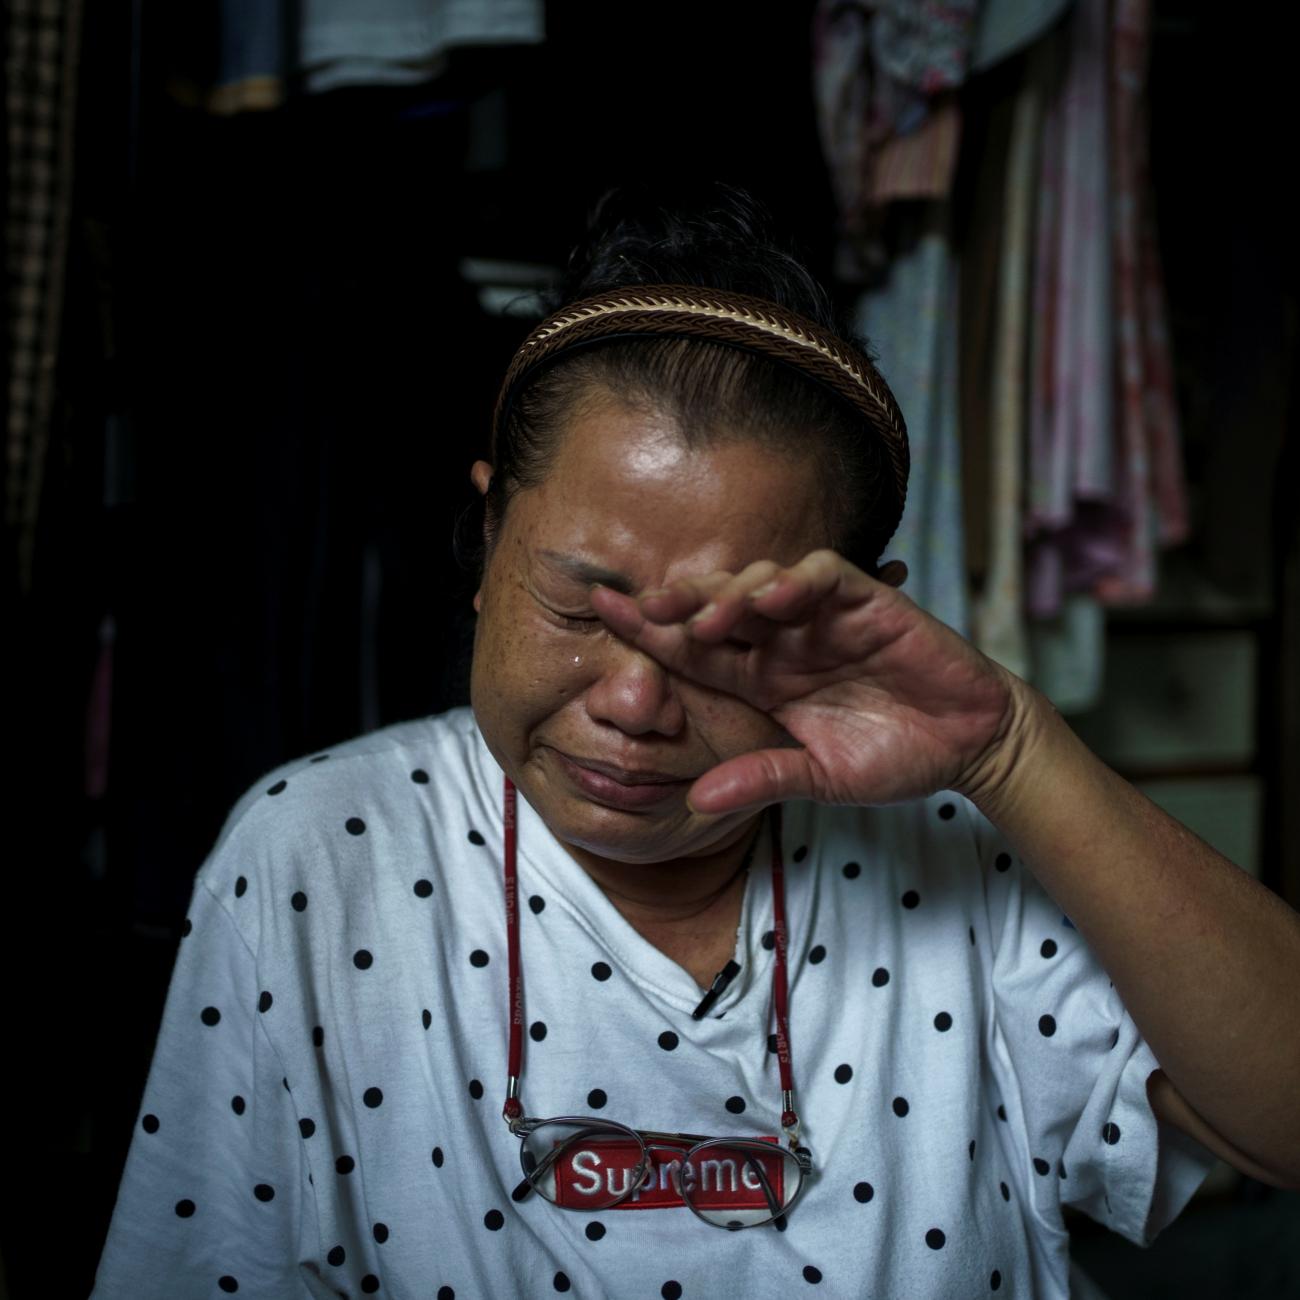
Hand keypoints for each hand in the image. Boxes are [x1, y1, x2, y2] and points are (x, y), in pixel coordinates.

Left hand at [589, 549, 1027, 816]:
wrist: (968, 746)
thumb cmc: (894, 757)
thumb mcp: (819, 779)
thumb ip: (761, 779)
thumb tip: (693, 803)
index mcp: (761, 679)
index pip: (693, 650)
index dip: (648, 630)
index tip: (600, 612)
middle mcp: (782, 641)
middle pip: (716, 606)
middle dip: (677, 603)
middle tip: (641, 607)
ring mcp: (822, 617)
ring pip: (760, 581)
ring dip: (731, 594)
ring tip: (710, 619)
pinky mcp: (868, 601)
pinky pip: (824, 576)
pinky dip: (797, 582)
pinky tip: (775, 601)